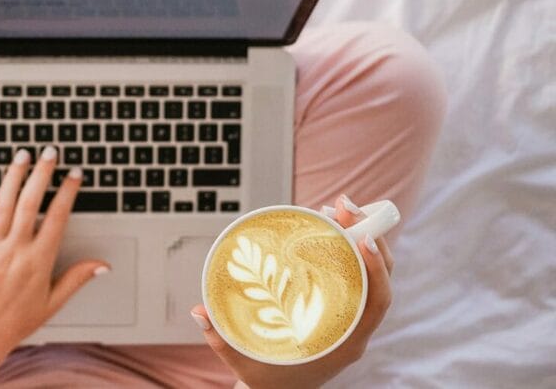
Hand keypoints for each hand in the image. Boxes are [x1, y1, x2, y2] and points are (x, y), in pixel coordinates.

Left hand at [0, 147, 108, 387]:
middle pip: (31, 201)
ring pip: (4, 202)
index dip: (68, 192)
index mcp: (39, 261)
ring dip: (14, 175)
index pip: (58, 217)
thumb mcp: (53, 302)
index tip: (75, 175)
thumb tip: (102, 265)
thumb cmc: (14, 323)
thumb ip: (77, 279)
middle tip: (51, 153)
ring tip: (23, 155)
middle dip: (42, 173)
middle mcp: (15, 249)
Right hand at [191, 195, 394, 388]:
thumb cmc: (268, 382)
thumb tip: (198, 312)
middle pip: (378, 278)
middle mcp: (355, 328)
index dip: (376, 269)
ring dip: (358, 236)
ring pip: (369, 273)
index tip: (363, 238)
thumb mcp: (244, 365)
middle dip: (368, 236)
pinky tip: (328, 228)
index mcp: (345, 344)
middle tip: (343, 206)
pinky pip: (354, 275)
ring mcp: (352, 317)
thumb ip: (221, 340)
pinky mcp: (342, 308)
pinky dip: (346, 249)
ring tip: (335, 208)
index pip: (377, 302)